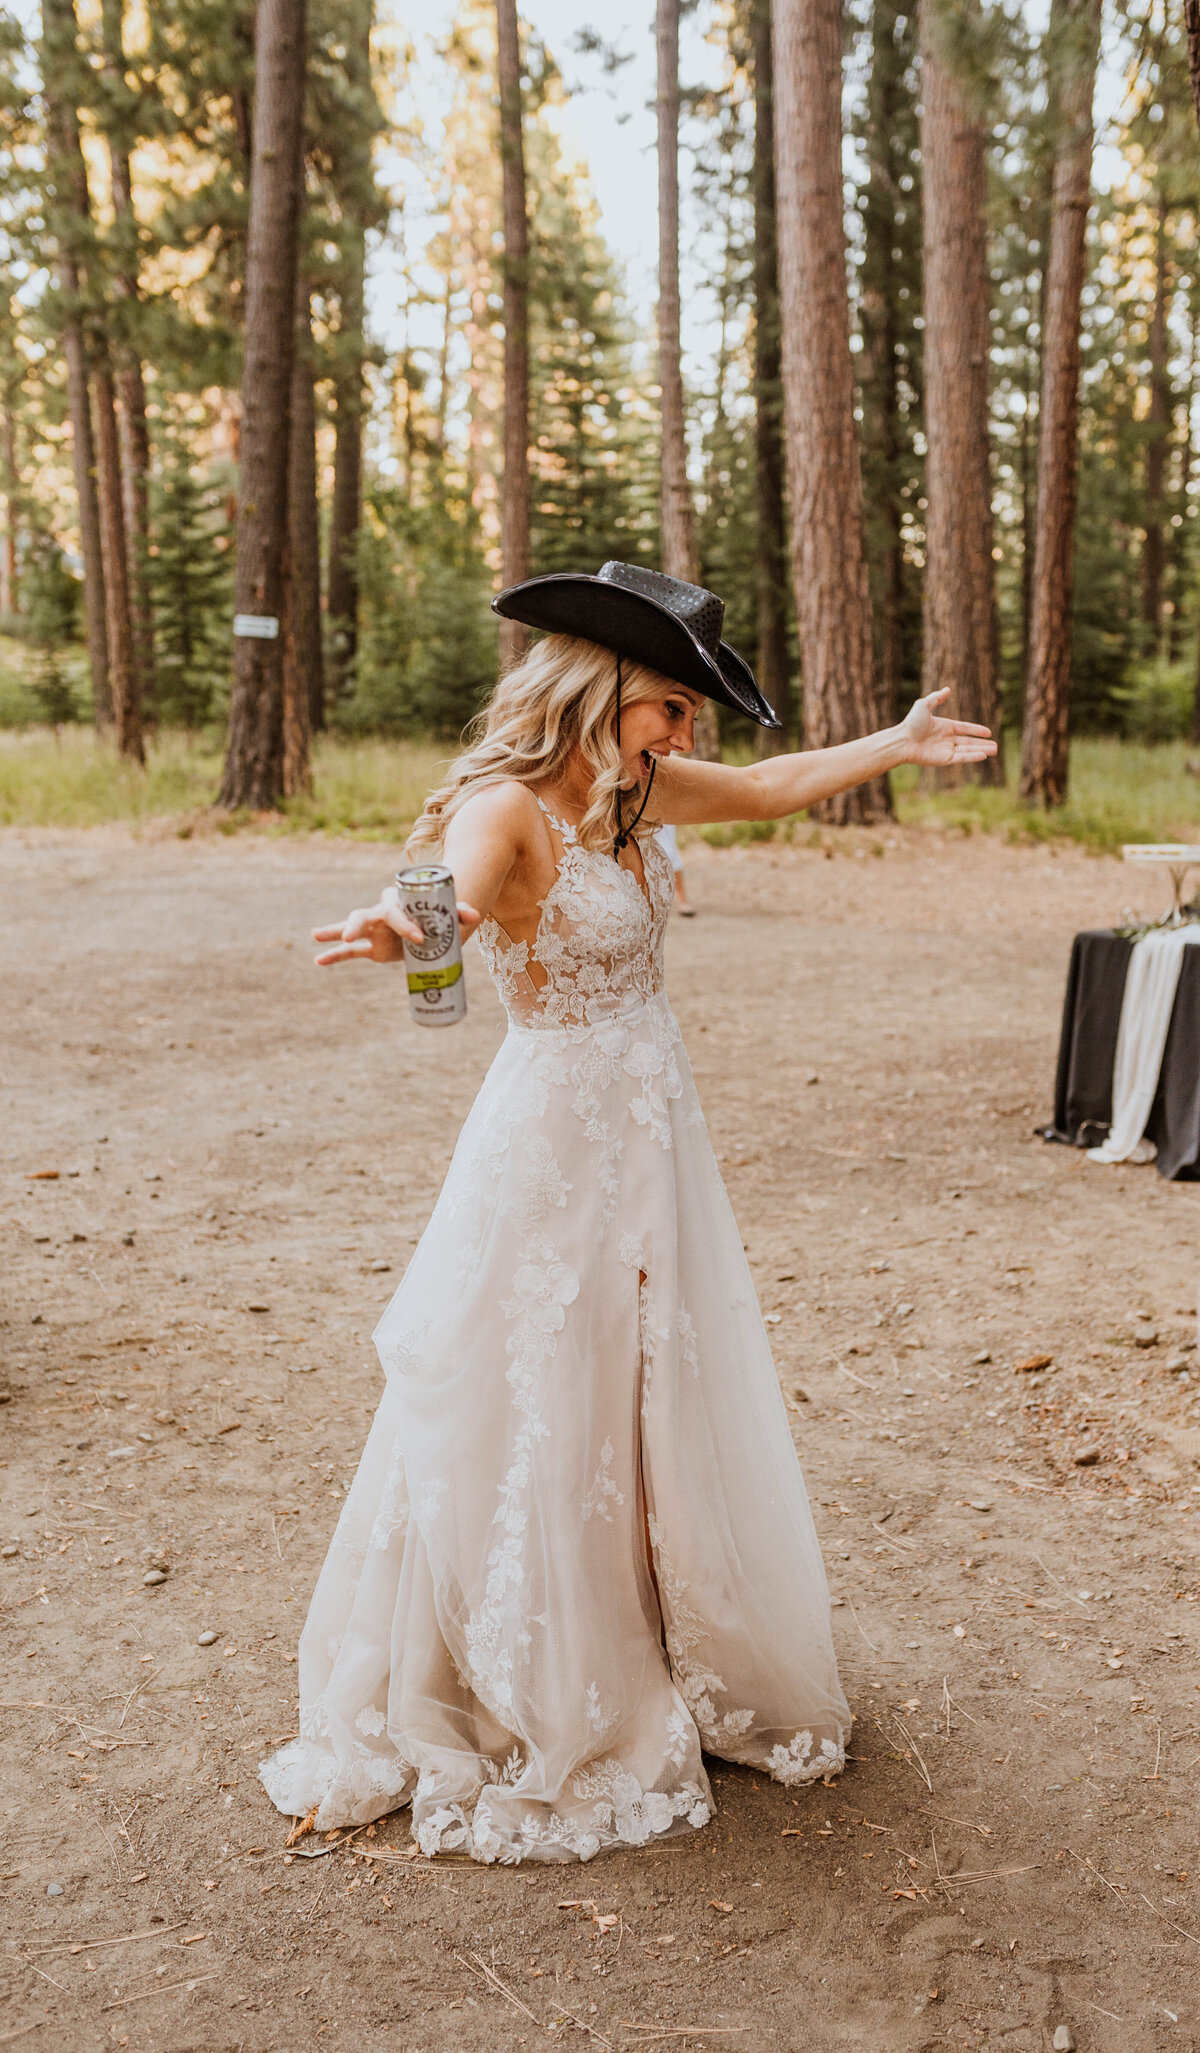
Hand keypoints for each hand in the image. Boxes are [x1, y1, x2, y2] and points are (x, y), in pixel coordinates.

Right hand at [312, 885, 481, 966]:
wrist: (432, 929)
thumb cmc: (437, 918)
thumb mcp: (447, 915)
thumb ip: (458, 911)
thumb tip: (474, 916)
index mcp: (399, 902)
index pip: (396, 909)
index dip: (405, 923)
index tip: (419, 939)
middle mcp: (381, 912)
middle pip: (364, 913)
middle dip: (355, 923)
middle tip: (349, 935)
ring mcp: (374, 930)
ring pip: (351, 927)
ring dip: (337, 931)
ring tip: (317, 935)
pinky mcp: (371, 947)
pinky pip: (349, 952)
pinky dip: (334, 956)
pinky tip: (318, 961)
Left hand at [900, 689, 997, 768]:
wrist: (902, 740)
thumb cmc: (911, 723)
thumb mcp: (923, 705)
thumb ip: (936, 698)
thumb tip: (948, 689)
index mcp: (944, 727)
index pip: (964, 729)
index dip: (976, 730)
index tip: (988, 732)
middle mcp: (946, 739)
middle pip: (968, 742)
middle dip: (982, 744)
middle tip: (996, 746)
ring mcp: (945, 750)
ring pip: (967, 750)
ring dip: (981, 750)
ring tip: (995, 751)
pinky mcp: (943, 760)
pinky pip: (961, 758)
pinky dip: (972, 757)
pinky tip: (983, 756)